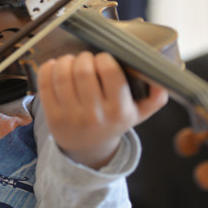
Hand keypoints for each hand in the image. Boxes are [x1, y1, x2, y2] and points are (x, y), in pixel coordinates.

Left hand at [37, 51, 167, 168]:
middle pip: (83, 70)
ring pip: (62, 74)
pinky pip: (44, 83)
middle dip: (83, 57)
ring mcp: (70, 116)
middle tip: (85, 59)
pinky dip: (48, 68)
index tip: (103, 59)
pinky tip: (55, 66)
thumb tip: (163, 82)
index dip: (104, 58)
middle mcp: (95, 115)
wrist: (88, 149)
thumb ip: (154, 98)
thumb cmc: (112, 122)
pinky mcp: (51, 116)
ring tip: (71, 61)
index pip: (110, 72)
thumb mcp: (137, 113)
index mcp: (119, 111)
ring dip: (65, 60)